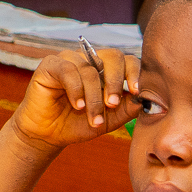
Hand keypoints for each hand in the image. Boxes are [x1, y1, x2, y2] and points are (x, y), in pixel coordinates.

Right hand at [14, 45, 145, 149]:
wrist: (48, 135)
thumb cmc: (77, 124)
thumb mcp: (107, 120)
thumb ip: (126, 109)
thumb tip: (142, 100)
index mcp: (107, 69)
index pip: (127, 60)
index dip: (134, 73)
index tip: (136, 91)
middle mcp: (90, 60)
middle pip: (113, 56)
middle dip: (116, 81)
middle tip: (112, 104)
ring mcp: (70, 59)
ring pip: (90, 70)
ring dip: (93, 97)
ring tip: (92, 118)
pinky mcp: (51, 64)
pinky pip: (69, 71)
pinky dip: (76, 90)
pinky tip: (77, 105)